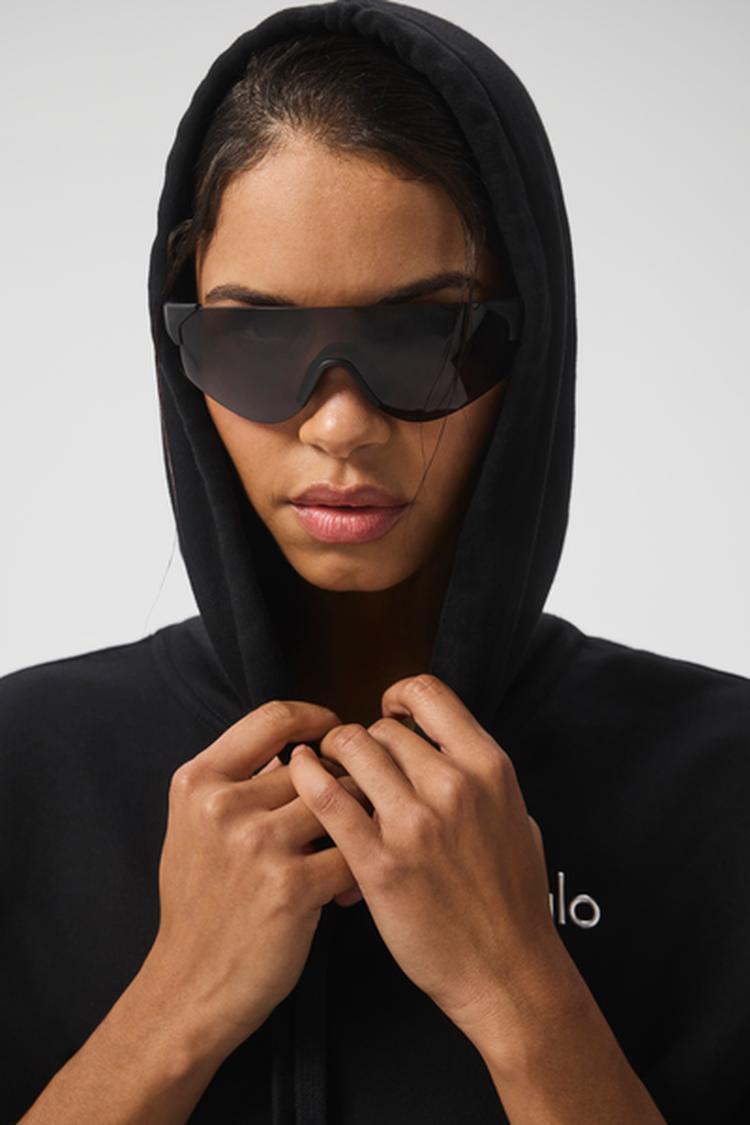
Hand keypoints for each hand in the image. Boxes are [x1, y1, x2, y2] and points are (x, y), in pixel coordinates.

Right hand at [146, 699, 368, 1058]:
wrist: (191, 984)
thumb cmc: (199, 903)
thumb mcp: (193, 826)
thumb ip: (235, 780)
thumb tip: (293, 746)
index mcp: (198, 780)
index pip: (273, 717)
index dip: (315, 718)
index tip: (334, 732)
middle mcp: (223, 805)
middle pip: (317, 765)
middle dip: (343, 785)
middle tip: (354, 807)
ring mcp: (258, 844)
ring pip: (344, 803)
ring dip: (360, 823)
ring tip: (359, 846)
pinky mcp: (292, 886)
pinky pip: (353, 852)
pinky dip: (362, 868)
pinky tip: (354, 886)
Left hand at [286, 674, 556, 1038]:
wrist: (507, 972)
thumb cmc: (513, 900)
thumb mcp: (517, 818)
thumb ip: (482, 778)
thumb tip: (448, 747)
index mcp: (489, 767)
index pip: (429, 694)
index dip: (399, 697)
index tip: (387, 714)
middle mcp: (453, 785)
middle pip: (382, 728)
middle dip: (364, 743)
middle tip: (357, 768)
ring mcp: (415, 823)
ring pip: (352, 750)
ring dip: (335, 759)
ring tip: (331, 778)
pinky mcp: (379, 863)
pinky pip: (329, 799)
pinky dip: (307, 779)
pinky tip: (299, 776)